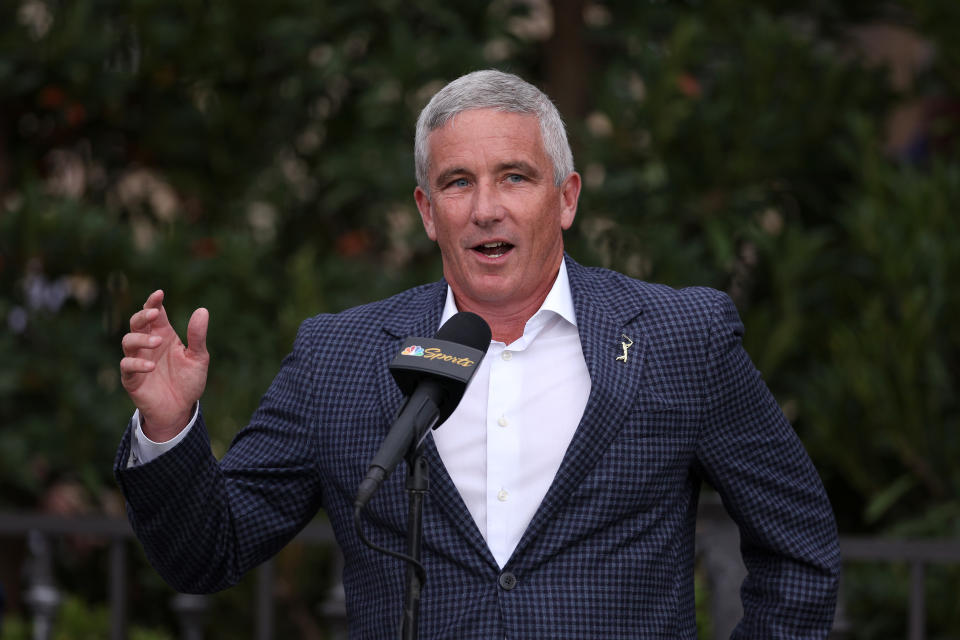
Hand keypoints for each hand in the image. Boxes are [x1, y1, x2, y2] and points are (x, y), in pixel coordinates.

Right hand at [120, 290, 209, 441]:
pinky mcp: (131, 379)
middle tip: (154, 313)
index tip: (159, 294)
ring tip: (157, 341)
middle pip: (136, 323)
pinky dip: (137, 364)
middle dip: (142, 315)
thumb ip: (198, 336)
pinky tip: (151, 366)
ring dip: (141, 338)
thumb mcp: (198, 358)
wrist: (181, 409)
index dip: (153, 302)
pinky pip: (127, 366)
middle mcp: (148, 345)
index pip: (154, 313)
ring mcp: (138, 360)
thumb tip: (202, 310)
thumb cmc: (189, 381)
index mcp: (164, 335)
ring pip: (128, 341)